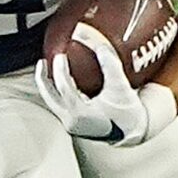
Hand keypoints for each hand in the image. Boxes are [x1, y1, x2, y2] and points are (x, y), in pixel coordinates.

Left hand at [34, 24, 171, 143]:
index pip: (64, 87)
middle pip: (49, 97)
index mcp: (82, 114)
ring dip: (48, 85)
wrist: (134, 133)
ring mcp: (71, 124)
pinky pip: (59, 105)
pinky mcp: (73, 124)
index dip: (60, 69)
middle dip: (43, 77)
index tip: (61, 55)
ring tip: (48, 68)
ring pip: (52, 102)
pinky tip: (61, 80)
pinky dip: (57, 91)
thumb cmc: (128, 113)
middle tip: (43, 61)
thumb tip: (100, 44)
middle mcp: (72, 122)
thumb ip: (110, 64)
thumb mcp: (120, 87)